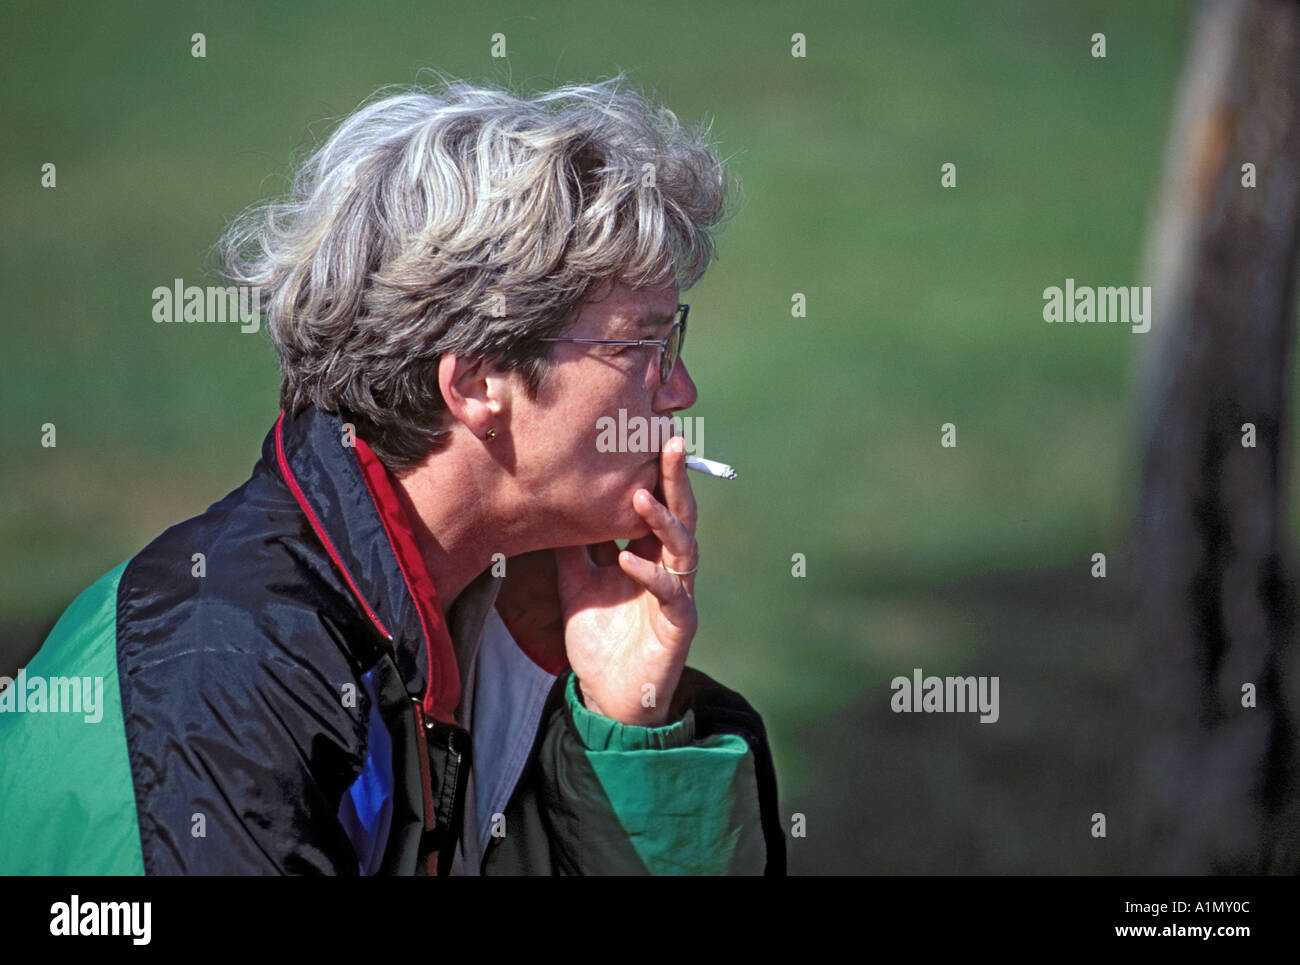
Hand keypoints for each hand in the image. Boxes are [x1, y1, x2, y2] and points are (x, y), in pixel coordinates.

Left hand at [553, 435, 699, 725]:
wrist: (606, 696)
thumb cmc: (598, 639)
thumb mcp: (575, 582)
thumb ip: (572, 547)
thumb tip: (551, 504)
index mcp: (648, 553)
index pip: (656, 505)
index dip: (652, 473)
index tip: (642, 436)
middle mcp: (669, 567)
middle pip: (680, 513)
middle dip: (676, 478)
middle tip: (670, 441)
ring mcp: (679, 593)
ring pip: (684, 546)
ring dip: (664, 520)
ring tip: (642, 495)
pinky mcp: (680, 623)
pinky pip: (671, 591)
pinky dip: (649, 574)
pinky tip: (627, 560)